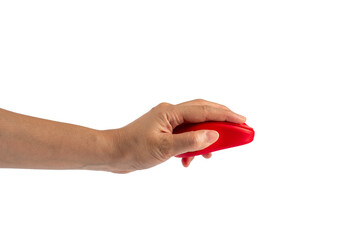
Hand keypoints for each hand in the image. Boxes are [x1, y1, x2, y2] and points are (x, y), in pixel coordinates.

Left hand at [103, 99, 245, 172]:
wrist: (112, 154)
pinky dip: (192, 146)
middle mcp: (170, 113)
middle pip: (203, 112)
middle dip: (221, 120)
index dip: (225, 115)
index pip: (204, 110)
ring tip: (212, 152)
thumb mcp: (164, 148)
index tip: (242, 120)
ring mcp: (167, 122)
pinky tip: (189, 160)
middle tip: (239, 128)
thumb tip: (214, 136)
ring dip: (206, 137)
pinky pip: (185, 135)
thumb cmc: (133, 149)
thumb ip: (190, 141)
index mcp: (170, 112)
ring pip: (195, 124)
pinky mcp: (165, 132)